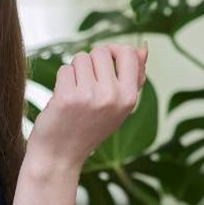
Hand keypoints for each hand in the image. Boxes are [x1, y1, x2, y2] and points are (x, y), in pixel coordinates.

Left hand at [27, 43, 147, 171]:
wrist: (61, 156)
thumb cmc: (89, 128)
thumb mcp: (118, 106)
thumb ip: (133, 77)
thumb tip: (142, 48)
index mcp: (129, 98)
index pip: (128, 53)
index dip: (113, 51)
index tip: (103, 62)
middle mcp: (112, 97)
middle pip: (101, 52)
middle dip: (90, 62)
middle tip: (85, 85)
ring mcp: (90, 97)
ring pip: (80, 58)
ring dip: (75, 71)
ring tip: (75, 94)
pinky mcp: (67, 97)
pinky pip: (65, 70)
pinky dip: (62, 81)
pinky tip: (63, 99)